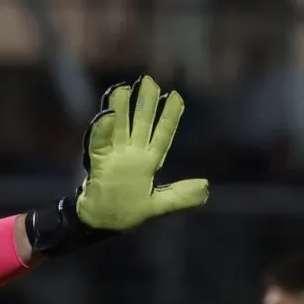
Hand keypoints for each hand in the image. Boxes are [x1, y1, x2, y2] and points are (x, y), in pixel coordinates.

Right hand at [22, 75, 207, 256]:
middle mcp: (132, 154)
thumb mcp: (158, 206)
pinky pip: (100, 143)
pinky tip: (108, 115)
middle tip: (148, 81)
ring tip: (123, 88)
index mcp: (148, 162)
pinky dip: (103, 130)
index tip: (176, 96)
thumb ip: (180, 196)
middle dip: (145, 103)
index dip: (170, 116)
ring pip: (119, 127)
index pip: (162, 135)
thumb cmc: (127, 213)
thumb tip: (206, 188)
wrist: (101, 223)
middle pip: (141, 124)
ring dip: (121, 107)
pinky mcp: (98, 161)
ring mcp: (115, 155)